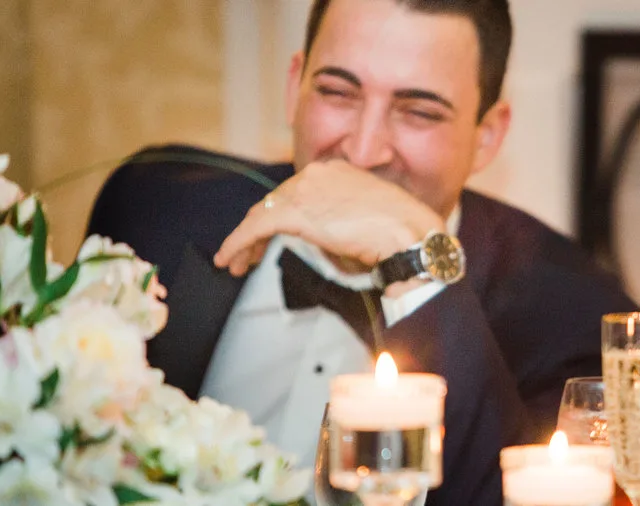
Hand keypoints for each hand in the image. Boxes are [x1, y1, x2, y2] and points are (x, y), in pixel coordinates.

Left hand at [213, 160, 444, 279]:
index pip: (297, 192)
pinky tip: (228, 259)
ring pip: (261, 214)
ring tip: (236, 264)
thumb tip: (339, 238)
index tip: (273, 238)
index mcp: (336, 170)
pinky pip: (255, 227)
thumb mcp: (371, 216)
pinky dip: (237, 243)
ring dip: (244, 241)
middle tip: (249, 255)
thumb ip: (347, 218)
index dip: (279, 215)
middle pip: (275, 201)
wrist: (411, 235)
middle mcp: (317, 173)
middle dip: (258, 230)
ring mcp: (304, 189)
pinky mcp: (294, 211)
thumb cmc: (403, 232)